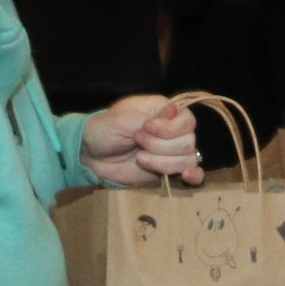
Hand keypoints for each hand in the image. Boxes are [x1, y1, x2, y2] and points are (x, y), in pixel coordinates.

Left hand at [81, 94, 203, 186]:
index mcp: (164, 111)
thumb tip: (174, 109)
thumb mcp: (122, 120)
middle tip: (136, 142)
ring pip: (187, 160)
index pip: (187, 120)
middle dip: (160, 146)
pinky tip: (184, 176)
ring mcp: (172, 152)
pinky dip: (193, 176)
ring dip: (162, 162)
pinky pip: (193, 175)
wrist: (90, 156)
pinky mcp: (168, 171)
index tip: (146, 127)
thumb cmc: (103, 130)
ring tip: (140, 158)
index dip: (170, 128)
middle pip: (188, 142)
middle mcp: (173, 131)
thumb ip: (149, 117)